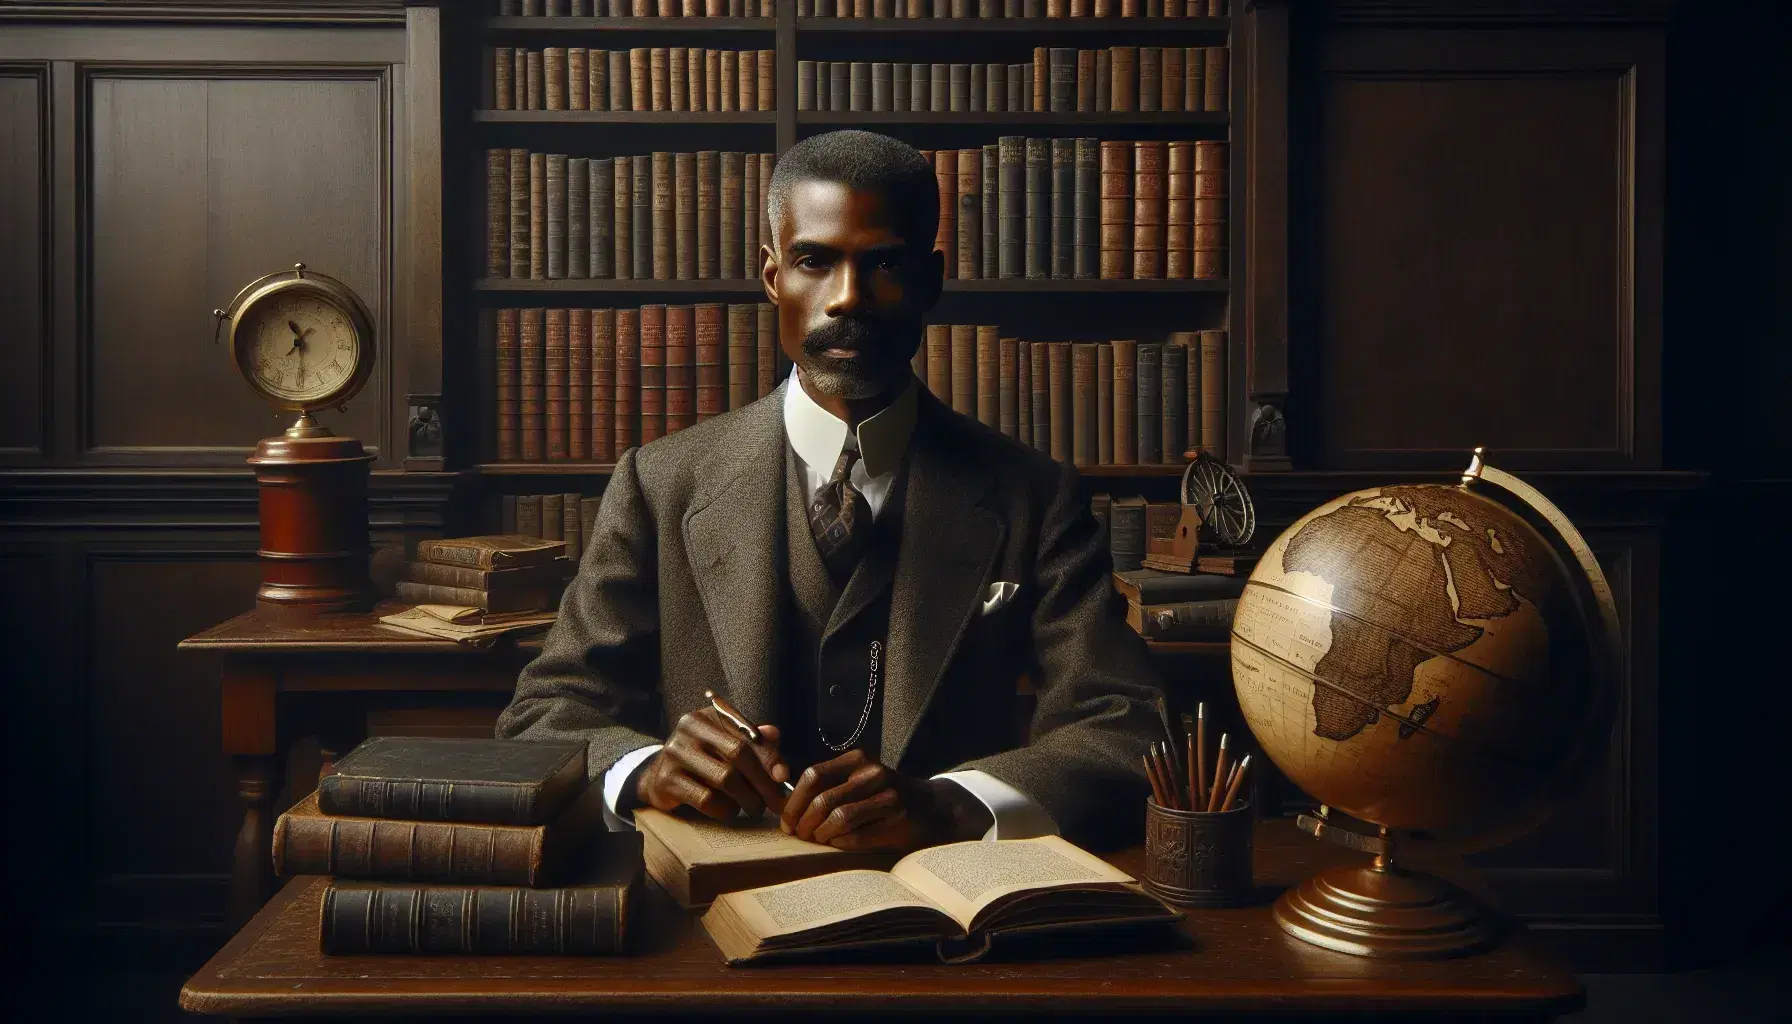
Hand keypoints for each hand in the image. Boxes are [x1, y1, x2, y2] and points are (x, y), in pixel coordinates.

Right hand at [635, 708, 789, 820]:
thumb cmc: (703, 758)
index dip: (769, 755)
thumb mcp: (726, 743)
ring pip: (724, 779)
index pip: (746, 733)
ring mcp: (675, 754)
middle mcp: (689, 729)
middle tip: (775, 802)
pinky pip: (706, 799)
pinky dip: (725, 809)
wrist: (658, 776)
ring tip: (755, 808)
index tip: (784, 776)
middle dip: (762, 781)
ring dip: (747, 798)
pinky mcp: (667, 781)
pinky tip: (730, 810)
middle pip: (737, 754)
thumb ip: (753, 740)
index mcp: (708, 715)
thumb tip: (775, 735)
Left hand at [780, 750, 992, 852]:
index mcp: (857, 760)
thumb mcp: (858, 780)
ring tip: (818, 840)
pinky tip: (837, 844)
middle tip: (799, 835)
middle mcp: (872, 773)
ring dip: (821, 835)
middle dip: (803, 822)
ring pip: (838, 817)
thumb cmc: (884, 797)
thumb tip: (785, 805)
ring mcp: (888, 796)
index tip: (787, 821)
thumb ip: (828, 786)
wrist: (933, 808)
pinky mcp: (899, 821)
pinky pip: (857, 836)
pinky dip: (840, 843)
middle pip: (822, 799)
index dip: (793, 801)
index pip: (813, 775)